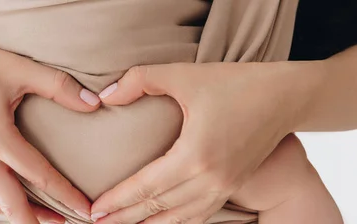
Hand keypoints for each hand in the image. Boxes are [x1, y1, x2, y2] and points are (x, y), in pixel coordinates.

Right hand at [0, 40, 100, 222]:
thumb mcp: (21, 69)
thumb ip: (60, 87)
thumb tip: (94, 103)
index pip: (39, 177)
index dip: (67, 195)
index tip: (86, 210)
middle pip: (11, 206)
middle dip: (37, 222)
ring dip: (18, 214)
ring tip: (44, 217)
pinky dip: (0, 202)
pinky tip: (14, 197)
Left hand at [91, 62, 313, 222]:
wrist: (287, 97)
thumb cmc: (237, 83)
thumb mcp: (185, 75)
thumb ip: (140, 81)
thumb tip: (104, 96)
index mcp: (195, 155)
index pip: (145, 187)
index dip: (117, 201)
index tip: (94, 210)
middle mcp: (210, 179)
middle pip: (158, 208)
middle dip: (125, 218)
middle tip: (97, 223)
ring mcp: (224, 187)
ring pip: (179, 218)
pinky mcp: (233, 186)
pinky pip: (200, 214)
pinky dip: (177, 222)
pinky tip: (163, 223)